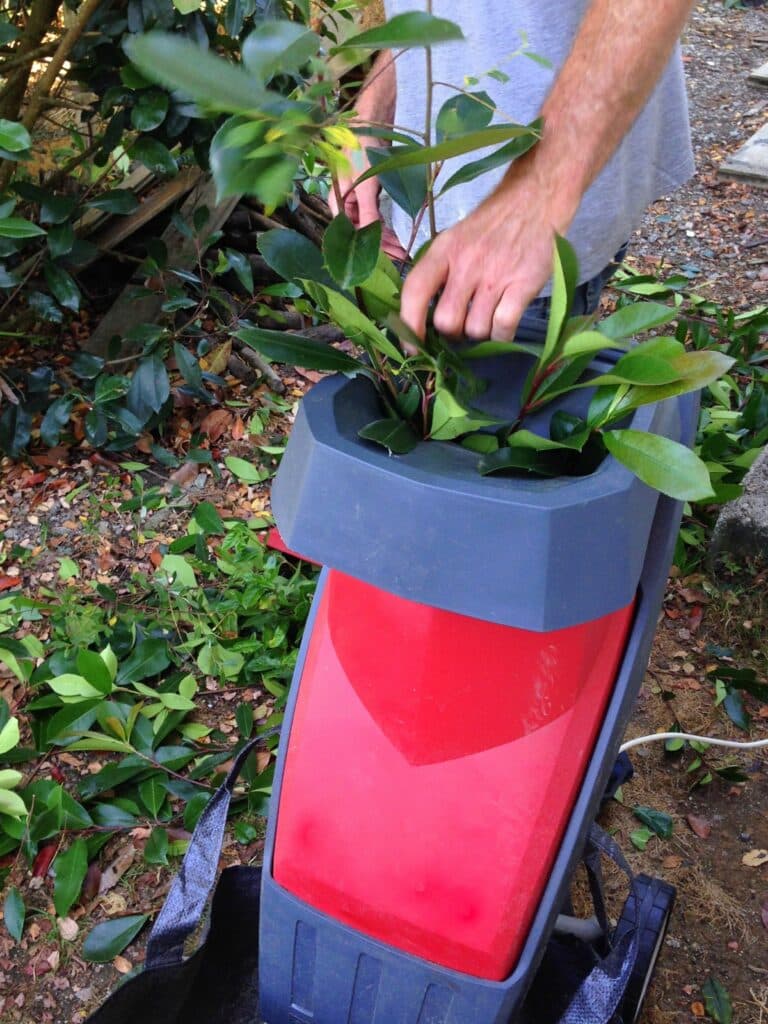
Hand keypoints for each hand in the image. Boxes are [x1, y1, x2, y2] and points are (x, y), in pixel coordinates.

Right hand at [329, 136, 407, 261]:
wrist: (371, 119)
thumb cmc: (361, 148)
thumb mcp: (365, 184)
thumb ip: (367, 211)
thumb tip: (371, 237)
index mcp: (337, 201)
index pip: (350, 233)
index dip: (367, 247)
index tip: (387, 258)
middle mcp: (346, 201)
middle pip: (361, 230)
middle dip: (379, 243)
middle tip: (400, 255)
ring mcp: (359, 195)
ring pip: (371, 222)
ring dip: (385, 234)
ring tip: (401, 247)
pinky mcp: (371, 188)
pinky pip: (378, 211)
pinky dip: (387, 221)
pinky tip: (397, 231)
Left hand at [399, 158, 577, 341]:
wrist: (536, 199)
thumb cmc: (492, 225)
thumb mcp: (455, 239)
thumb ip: (438, 273)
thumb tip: (422, 316)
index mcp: (444, 251)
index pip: (415, 291)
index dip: (408, 325)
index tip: (412, 347)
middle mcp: (466, 264)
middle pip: (447, 321)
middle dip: (453, 333)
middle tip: (463, 324)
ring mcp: (496, 275)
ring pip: (476, 330)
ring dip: (479, 334)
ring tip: (486, 317)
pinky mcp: (523, 285)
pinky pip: (503, 327)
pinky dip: (502, 335)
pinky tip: (503, 324)